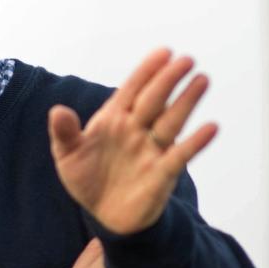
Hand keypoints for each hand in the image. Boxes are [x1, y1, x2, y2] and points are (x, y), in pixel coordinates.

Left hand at [48, 48, 217, 234]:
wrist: (104, 216)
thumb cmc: (87, 178)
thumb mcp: (68, 156)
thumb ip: (65, 133)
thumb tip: (57, 111)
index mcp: (114, 118)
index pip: (132, 89)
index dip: (147, 71)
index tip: (163, 52)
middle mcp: (137, 129)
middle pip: (155, 100)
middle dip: (169, 80)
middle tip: (186, 60)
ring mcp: (152, 149)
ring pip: (172, 121)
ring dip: (187, 101)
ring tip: (202, 80)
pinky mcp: (163, 173)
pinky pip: (181, 154)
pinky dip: (196, 142)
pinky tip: (211, 127)